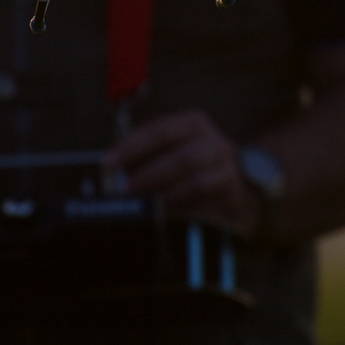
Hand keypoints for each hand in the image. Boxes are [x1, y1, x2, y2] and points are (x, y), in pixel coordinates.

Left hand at [105, 110, 260, 234]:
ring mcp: (229, 172)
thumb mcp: (169, 148)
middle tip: (125, 192)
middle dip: (149, 176)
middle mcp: (216, 144)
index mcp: (194, 124)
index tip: (107, 164)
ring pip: (196, 185)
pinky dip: (183, 215)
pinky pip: (207, 209)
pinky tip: (165, 221)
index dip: (131, 147)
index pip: (160, 131)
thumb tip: (110, 171)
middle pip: (182, 159)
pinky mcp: (234, 200)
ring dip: (165, 198)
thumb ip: (142, 155)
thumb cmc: (190, 162)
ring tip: (143, 208)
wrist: (236, 182)